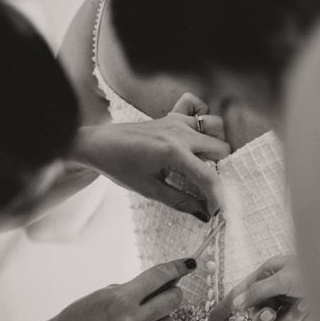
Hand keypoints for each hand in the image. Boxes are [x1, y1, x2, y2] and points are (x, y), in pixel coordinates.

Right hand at [52, 258, 196, 320]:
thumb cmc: (84, 314)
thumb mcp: (108, 293)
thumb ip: (136, 289)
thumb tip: (168, 282)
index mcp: (123, 299)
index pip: (160, 277)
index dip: (178, 267)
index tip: (189, 263)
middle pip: (174, 300)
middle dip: (173, 293)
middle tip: (166, 292)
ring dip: (161, 315)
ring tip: (142, 315)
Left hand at [73, 93, 228, 218]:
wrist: (98, 145)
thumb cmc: (119, 167)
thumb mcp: (149, 189)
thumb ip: (181, 201)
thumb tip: (204, 214)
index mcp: (173, 152)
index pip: (208, 176)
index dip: (217, 197)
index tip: (215, 210)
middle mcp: (179, 133)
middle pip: (221, 148)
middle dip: (220, 170)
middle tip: (206, 184)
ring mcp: (176, 121)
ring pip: (215, 127)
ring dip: (215, 144)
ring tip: (203, 160)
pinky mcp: (172, 116)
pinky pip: (197, 107)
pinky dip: (202, 118)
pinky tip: (195, 134)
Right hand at [208, 254, 307, 320]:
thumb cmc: (315, 270)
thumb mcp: (283, 278)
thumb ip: (258, 291)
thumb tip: (237, 303)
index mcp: (268, 272)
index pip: (241, 291)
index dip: (226, 305)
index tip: (212, 320)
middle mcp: (276, 288)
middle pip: (255, 311)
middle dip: (262, 315)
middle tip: (270, 313)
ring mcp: (288, 302)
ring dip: (287, 316)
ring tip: (303, 304)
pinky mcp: (300, 315)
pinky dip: (299, 319)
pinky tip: (312, 308)